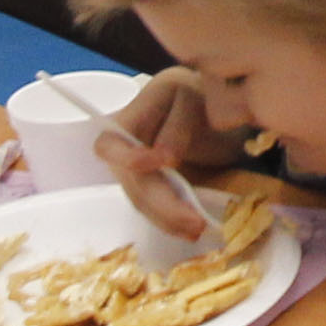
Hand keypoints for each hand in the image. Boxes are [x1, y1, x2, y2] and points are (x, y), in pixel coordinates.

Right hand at [92, 68, 213, 239]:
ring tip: (196, 230)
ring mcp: (136, 170)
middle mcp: (125, 149)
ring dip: (167, 219)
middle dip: (161, 205)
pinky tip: (190, 229)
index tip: (161, 164)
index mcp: (131, 117)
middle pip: (132, 182)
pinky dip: (171, 220)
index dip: (127, 159)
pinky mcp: (152, 186)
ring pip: (142, 200)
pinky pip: (154, 206)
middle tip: (193, 222)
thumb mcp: (194, 99)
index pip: (110, 145)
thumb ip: (177, 125)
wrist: (215, 108)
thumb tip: (164, 159)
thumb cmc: (202, 95)